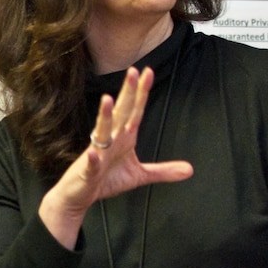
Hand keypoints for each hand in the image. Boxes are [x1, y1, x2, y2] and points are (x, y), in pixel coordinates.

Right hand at [38, 67, 192, 247]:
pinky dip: (92, 159)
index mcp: (123, 138)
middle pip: (120, 114)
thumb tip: (190, 170)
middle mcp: (110, 141)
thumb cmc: (104, 180)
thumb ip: (162, 171)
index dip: (141, 93)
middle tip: (134, 71)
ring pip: (101, 132)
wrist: (77, 196)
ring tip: (108, 99)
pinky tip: (92, 153)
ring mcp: (96, 154)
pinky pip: (90, 164)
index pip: (134, 112)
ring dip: (105, 117)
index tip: (148, 72)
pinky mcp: (87, 172)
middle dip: (127, 94)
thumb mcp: (138, 175)